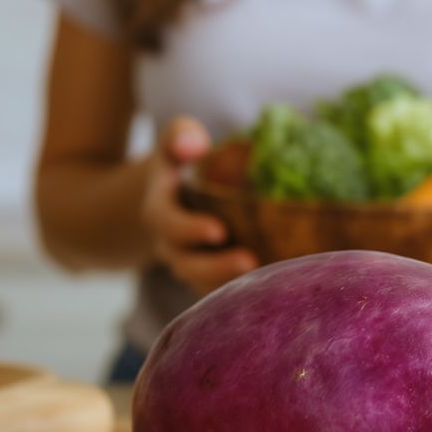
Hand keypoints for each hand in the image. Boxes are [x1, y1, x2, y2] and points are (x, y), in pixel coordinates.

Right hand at [140, 116, 257, 294]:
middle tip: (249, 262)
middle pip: (186, 265)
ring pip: (203, 285)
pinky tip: (271, 288)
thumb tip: (195, 144)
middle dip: (215, 268)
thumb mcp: (174, 142)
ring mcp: (188, 265)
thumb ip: (180, 135)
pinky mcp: (207, 278)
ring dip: (230, 286)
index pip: (168, 225)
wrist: (169, 197)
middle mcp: (170, 245)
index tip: (219, 230)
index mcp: (159, 212)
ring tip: (265, 281)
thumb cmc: (181, 163)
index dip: (190, 230)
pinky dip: (240, 295)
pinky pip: (219, 295)